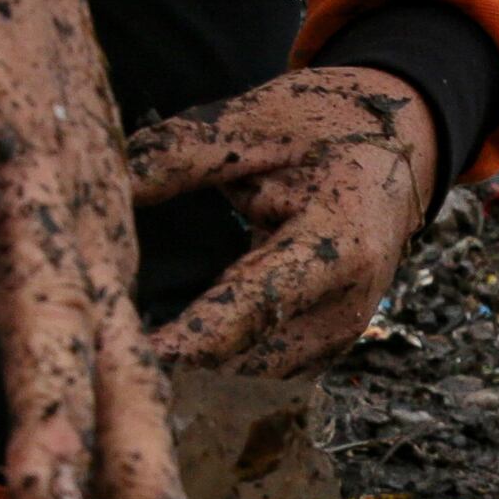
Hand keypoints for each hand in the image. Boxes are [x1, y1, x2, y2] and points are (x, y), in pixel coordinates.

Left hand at [129, 67, 439, 375]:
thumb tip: (101, 186)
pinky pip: (262, 371)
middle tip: (108, 348)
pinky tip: (175, 342)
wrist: (398, 144)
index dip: (190, 338)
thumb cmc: (328, 125)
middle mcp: (347, 307)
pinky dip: (218, 361)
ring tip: (131, 347)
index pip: (254, 306)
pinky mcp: (327, 348)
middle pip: (246, 359)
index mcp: (338, 245)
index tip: (131, 355)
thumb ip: (179, 156)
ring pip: (249, 377)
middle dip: (179, 362)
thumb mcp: (254, 122)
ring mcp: (341, 335)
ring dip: (195, 368)